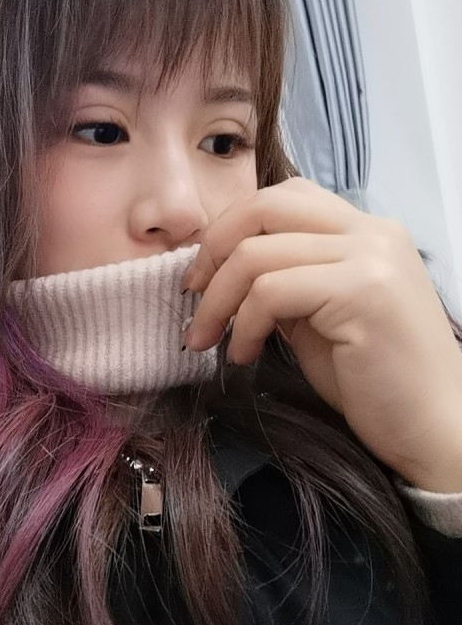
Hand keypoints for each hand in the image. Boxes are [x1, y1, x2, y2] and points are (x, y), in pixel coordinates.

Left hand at [181, 178, 461, 491]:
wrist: (433, 427)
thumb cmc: (372, 377)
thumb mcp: (317, 317)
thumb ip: (283, 284)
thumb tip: (223, 273)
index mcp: (362, 230)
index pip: (281, 198)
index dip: (228, 230)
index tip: (202, 276)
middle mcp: (370, 231)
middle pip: (263, 207)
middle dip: (212, 250)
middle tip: (192, 295)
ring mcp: (370, 257)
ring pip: (256, 253)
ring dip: (216, 301)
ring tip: (207, 340)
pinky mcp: (362, 292)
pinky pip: (271, 292)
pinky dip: (242, 325)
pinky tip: (242, 355)